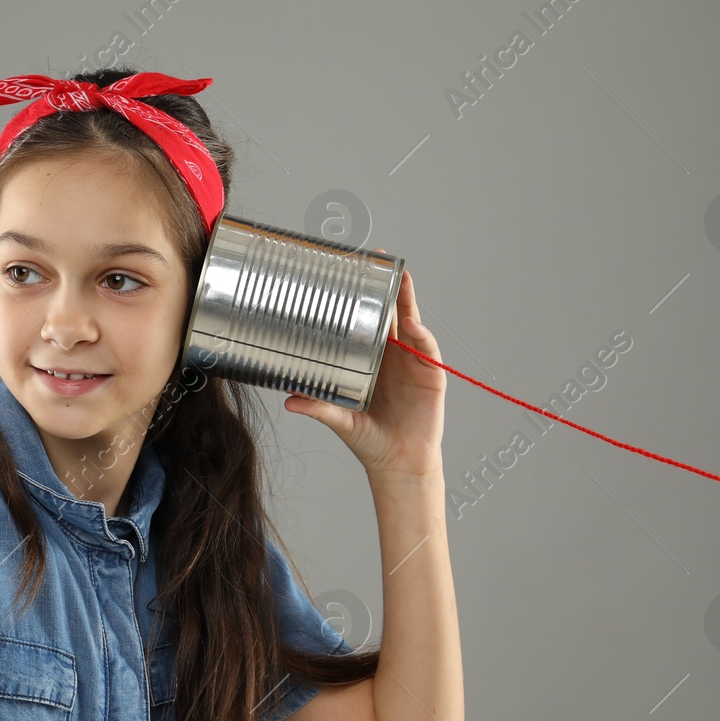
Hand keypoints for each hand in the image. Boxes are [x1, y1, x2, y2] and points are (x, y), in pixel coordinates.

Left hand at [283, 268, 446, 476]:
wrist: (399, 464)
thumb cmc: (369, 440)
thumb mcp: (339, 419)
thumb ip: (318, 407)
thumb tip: (288, 400)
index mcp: (368, 359)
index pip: (363, 320)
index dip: (359, 297)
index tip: (349, 271)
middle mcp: (391, 355)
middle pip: (389, 311)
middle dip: (385, 285)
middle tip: (377, 257)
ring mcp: (413, 361)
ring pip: (410, 321)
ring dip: (406, 298)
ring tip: (399, 277)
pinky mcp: (431, 373)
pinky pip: (426, 347)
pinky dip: (420, 332)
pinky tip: (411, 321)